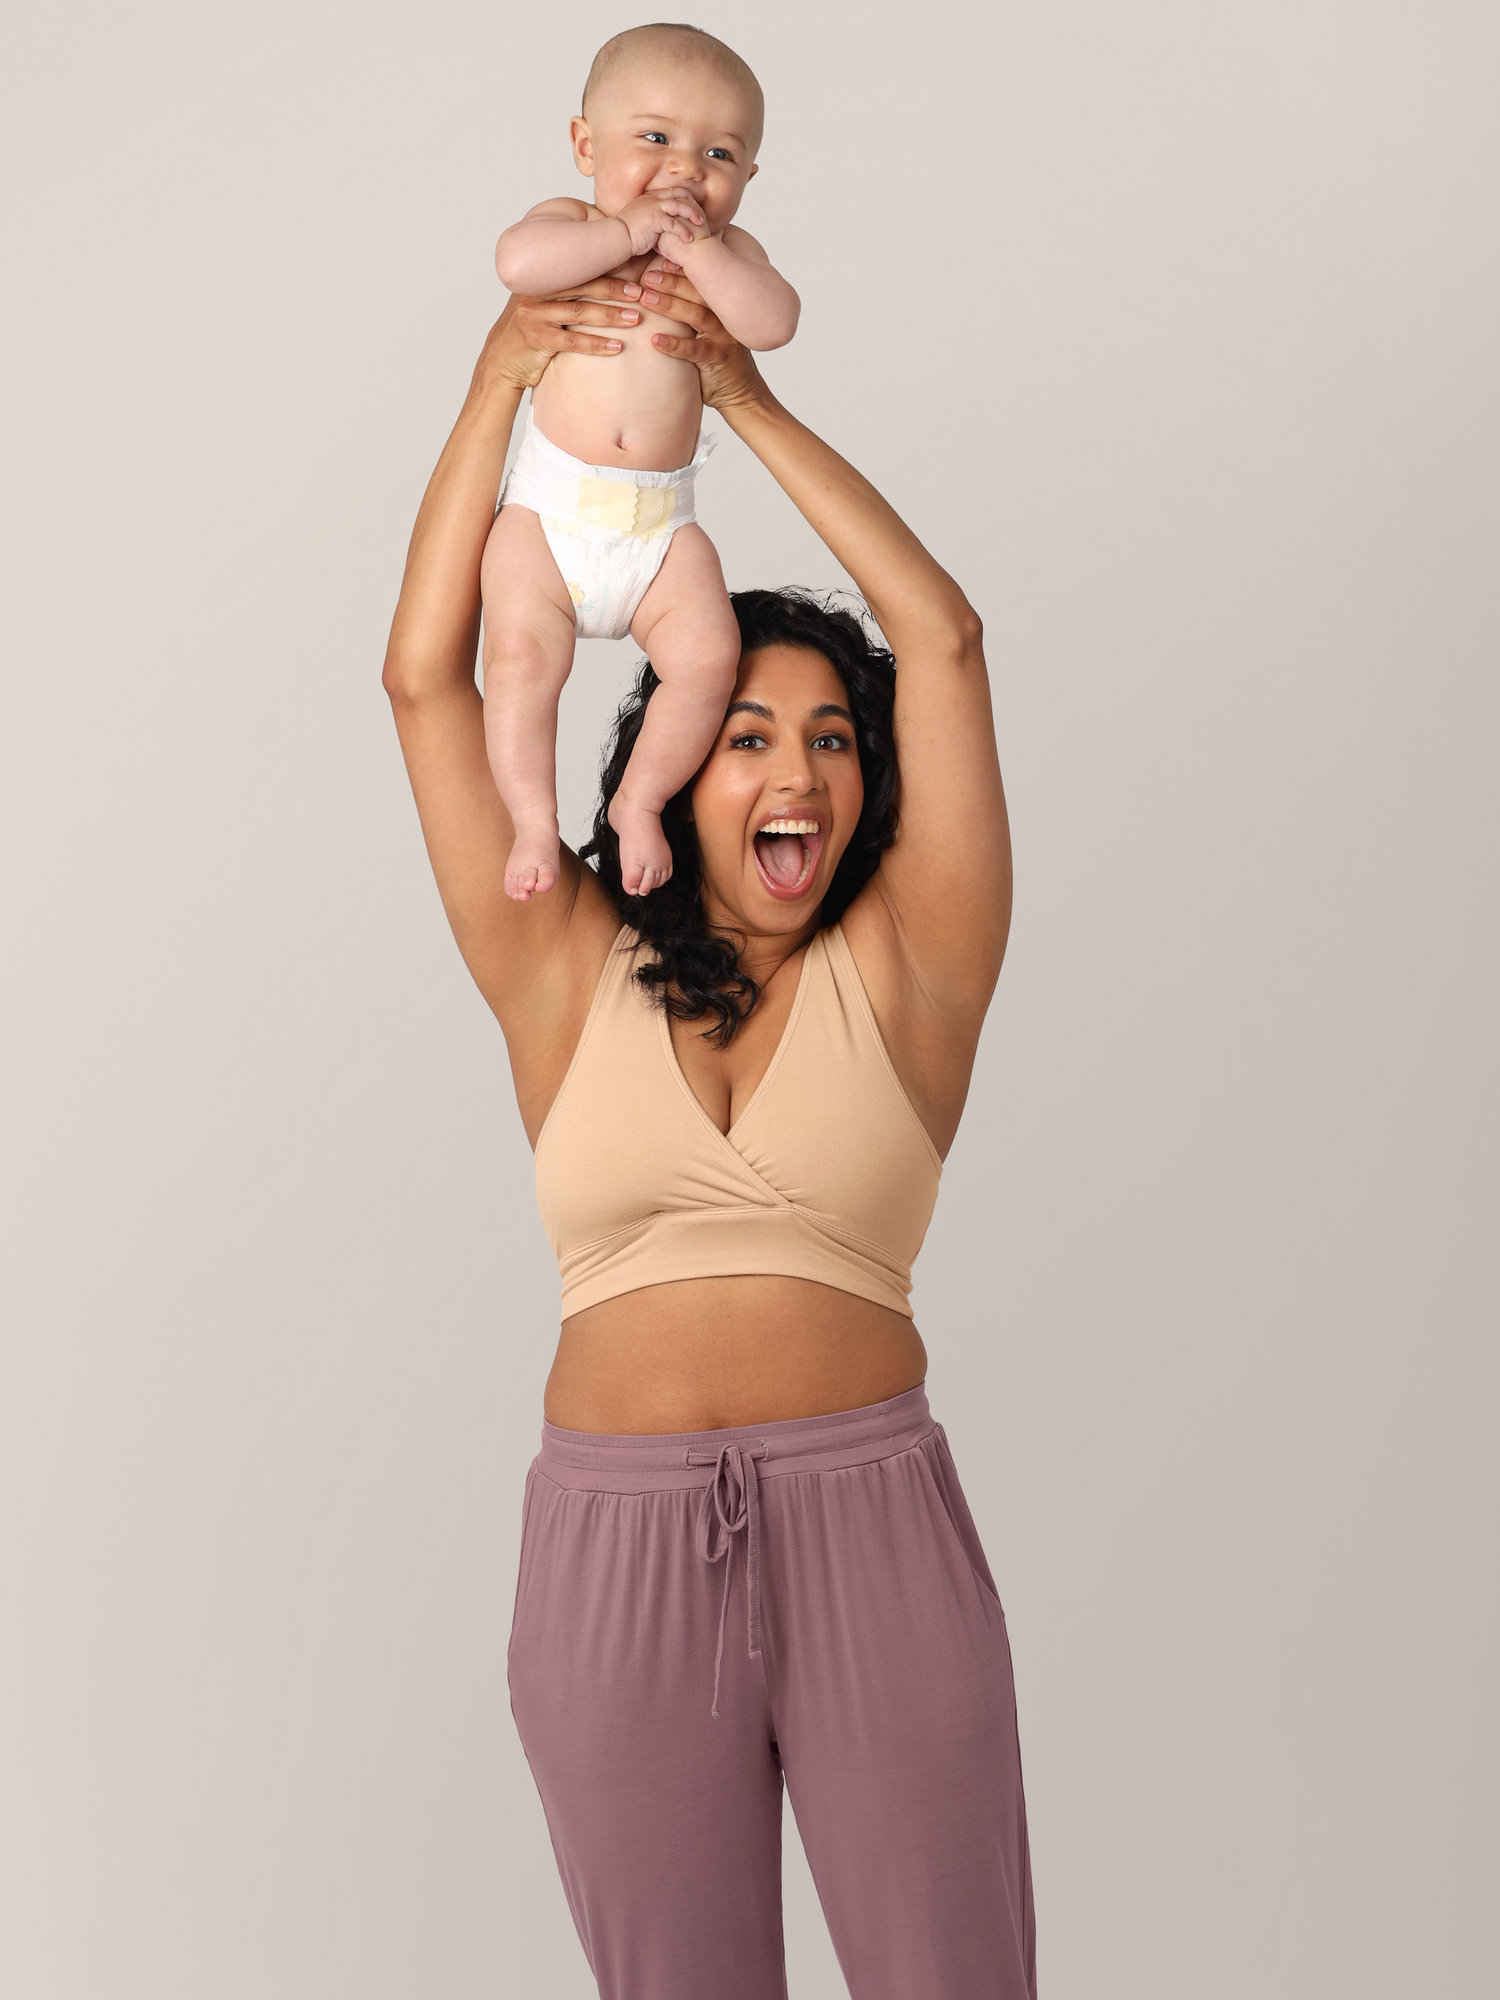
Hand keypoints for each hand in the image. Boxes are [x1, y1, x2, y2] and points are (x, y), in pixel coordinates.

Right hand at [476, 280, 644, 391]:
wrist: (500, 361)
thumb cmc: (529, 333)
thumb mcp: (543, 306)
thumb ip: (565, 294)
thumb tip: (603, 283)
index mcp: (540, 279)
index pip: (578, 269)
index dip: (605, 269)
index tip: (631, 269)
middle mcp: (536, 292)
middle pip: (582, 287)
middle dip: (614, 289)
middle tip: (640, 293)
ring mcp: (534, 315)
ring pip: (579, 313)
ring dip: (611, 316)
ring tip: (636, 319)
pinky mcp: (536, 340)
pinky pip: (572, 342)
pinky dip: (597, 344)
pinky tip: (617, 348)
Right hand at [616, 189, 707, 258]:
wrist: (616, 236)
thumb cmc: (626, 232)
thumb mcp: (639, 217)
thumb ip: (650, 215)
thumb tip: (657, 221)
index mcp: (650, 197)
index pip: (672, 191)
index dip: (685, 196)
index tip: (693, 204)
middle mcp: (653, 199)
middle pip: (679, 194)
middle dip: (692, 203)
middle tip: (701, 213)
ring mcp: (654, 208)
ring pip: (679, 206)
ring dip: (692, 214)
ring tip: (700, 224)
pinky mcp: (654, 220)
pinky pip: (673, 224)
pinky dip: (683, 231)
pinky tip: (689, 239)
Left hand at [636, 268, 767, 411]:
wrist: (741, 393)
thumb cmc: (718, 358)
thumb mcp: (708, 330)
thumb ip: (692, 311)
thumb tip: (660, 290)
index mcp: (722, 305)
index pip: (702, 281)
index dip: (681, 269)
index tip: (660, 260)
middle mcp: (725, 316)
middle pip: (698, 292)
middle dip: (671, 282)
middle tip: (647, 276)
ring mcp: (724, 337)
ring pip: (695, 315)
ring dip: (668, 305)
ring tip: (645, 298)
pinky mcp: (718, 359)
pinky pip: (693, 351)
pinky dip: (674, 345)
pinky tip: (655, 341)